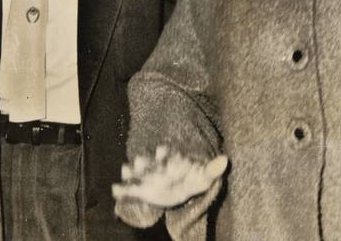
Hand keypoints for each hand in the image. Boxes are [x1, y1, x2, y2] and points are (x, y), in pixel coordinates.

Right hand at [112, 145, 227, 207]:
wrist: (174, 187)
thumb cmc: (189, 180)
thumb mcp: (202, 177)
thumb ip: (212, 169)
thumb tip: (225, 160)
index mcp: (171, 160)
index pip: (166, 153)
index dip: (164, 152)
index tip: (161, 150)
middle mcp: (155, 166)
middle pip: (148, 161)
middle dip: (143, 161)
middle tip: (139, 160)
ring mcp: (145, 177)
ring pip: (135, 172)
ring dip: (130, 171)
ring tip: (126, 171)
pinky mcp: (138, 189)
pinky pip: (127, 189)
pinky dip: (120, 190)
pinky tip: (115, 190)